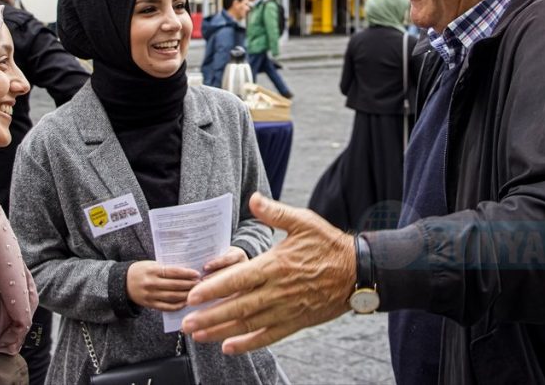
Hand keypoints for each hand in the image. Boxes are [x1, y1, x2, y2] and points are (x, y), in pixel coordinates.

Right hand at [127, 261, 199, 311]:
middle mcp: (151, 283)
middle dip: (190, 285)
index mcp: (152, 270)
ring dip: (186, 295)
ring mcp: (150, 295)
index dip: (186, 273)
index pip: (173, 272)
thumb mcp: (151, 264)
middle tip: (201, 284)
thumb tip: (186, 271)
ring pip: (172, 297)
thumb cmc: (141, 270)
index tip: (197, 274)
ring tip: (196, 292)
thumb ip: (166, 268)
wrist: (123, 283)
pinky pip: (166, 307)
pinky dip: (177, 306)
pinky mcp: (150, 305)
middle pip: (175, 285)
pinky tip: (185, 302)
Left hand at [181, 193, 354, 353]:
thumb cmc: (328, 244)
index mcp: (275, 265)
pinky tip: (229, 347)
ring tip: (199, 335)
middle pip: (237, 306)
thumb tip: (253, 198)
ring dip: (221, 331)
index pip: (238, 280)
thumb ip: (275, 212)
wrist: (358, 271)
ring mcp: (286, 309)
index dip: (213, 288)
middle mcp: (278, 290)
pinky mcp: (296, 321)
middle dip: (209, 315)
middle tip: (186, 322)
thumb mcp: (303, 221)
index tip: (193, 295)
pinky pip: (269, 336)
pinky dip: (249, 344)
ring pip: (249, 324)